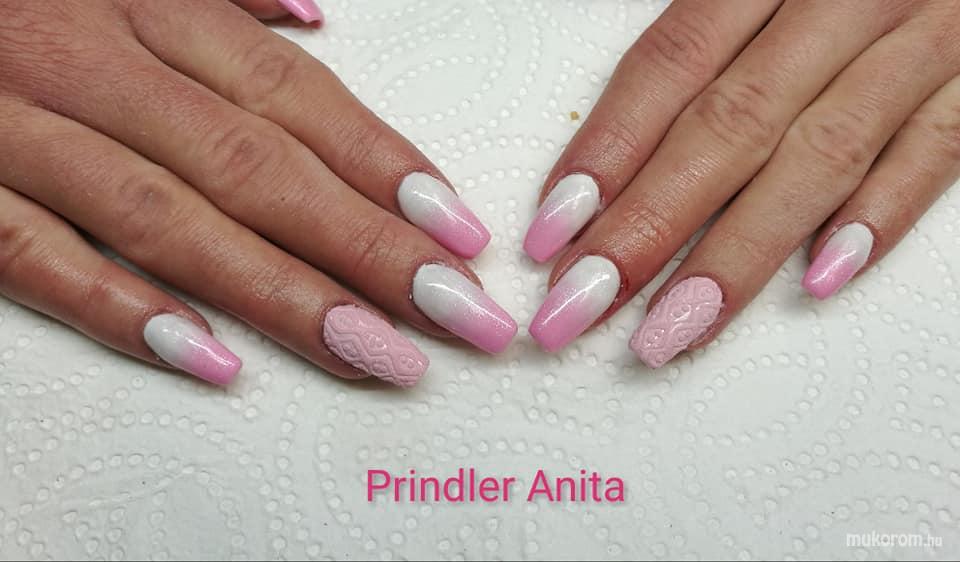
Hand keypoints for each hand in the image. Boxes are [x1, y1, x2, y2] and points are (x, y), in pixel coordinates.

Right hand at [0, 0, 516, 387]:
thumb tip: (311, 14)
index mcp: (144, 1)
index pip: (294, 98)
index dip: (385, 167)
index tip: (459, 237)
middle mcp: (91, 60)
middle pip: (258, 166)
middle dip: (369, 248)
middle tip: (458, 316)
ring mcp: (15, 125)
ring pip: (167, 218)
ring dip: (280, 293)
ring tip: (374, 352)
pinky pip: (35, 254)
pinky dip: (121, 307)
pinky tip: (207, 357)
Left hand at [524, 0, 959, 366]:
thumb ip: (703, 45)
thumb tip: (606, 162)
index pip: (672, 63)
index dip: (608, 149)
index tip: (552, 232)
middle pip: (731, 124)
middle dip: (649, 225)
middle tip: (582, 304)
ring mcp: (925, 38)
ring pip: (822, 153)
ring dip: (739, 251)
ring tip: (671, 327)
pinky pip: (937, 150)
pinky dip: (880, 214)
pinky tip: (818, 280)